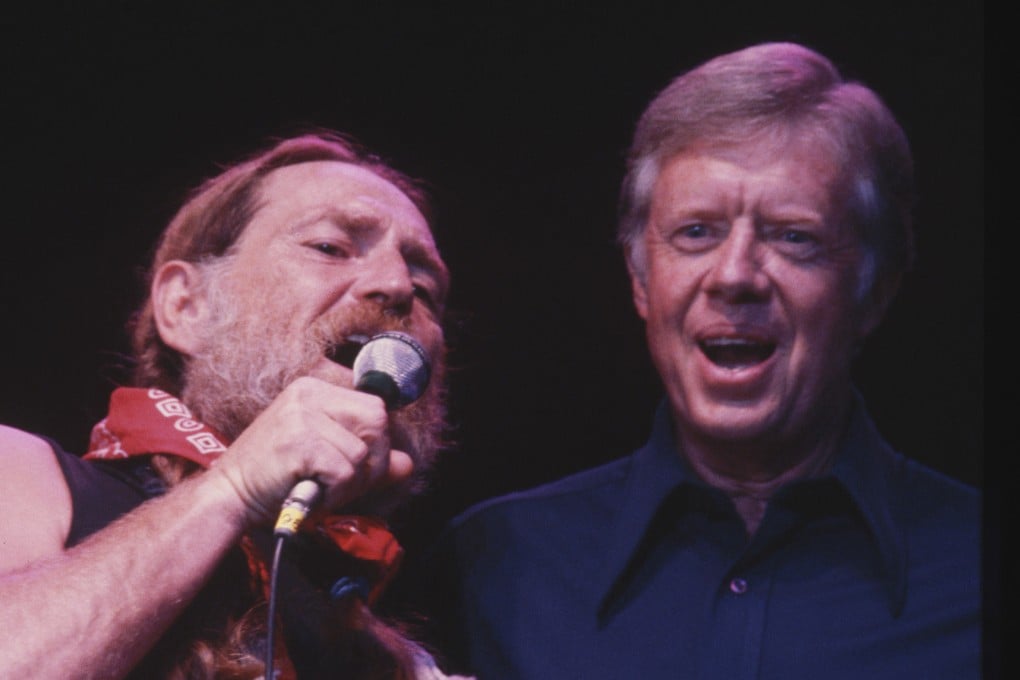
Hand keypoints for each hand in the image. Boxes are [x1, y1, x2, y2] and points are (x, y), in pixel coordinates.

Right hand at [207, 376, 413, 524]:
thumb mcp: (326, 459)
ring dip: (349, 484)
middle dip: (371, 462)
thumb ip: (368, 460)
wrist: (229, 496)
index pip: (374, 407)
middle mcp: (308, 394)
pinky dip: (334, 493)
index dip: (376, 443)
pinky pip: (345, 471)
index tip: (356, 468)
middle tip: (342, 484)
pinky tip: (310, 494)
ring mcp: (301, 415)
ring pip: (362, 453)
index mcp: (314, 389)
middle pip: (377, 421)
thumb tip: (406, 463)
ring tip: (319, 489)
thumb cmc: (277, 479)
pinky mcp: (297, 441)